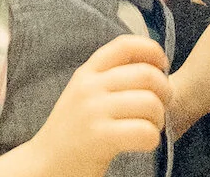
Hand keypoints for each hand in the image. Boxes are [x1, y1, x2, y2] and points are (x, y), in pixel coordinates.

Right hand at [25, 35, 170, 176]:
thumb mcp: (83, 94)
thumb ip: (108, 78)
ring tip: (150, 128)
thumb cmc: (72, 132)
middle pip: (147, 75)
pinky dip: (153, 139)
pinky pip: (145, 131)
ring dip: (159, 119)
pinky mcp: (100, 138)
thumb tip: (153, 67)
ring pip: (150, 103)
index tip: (161, 68)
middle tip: (160, 108)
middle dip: (165, 92)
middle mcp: (89, 87)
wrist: (44, 166)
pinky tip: (143, 143)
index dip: (152, 52)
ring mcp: (93, 111)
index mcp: (87, 73)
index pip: (126, 45)